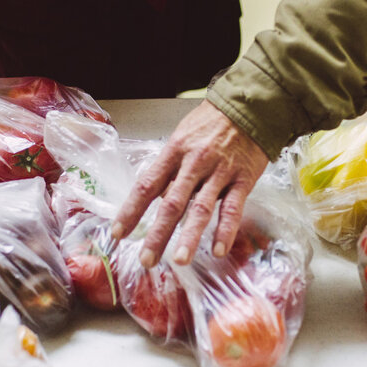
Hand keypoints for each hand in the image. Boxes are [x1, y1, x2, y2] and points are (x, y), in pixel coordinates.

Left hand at [111, 100, 268, 267]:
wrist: (248, 107)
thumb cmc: (210, 124)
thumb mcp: (182, 138)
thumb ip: (170, 169)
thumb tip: (156, 198)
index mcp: (173, 153)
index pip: (146, 185)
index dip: (131, 210)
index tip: (118, 233)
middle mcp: (194, 163)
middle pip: (171, 203)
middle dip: (158, 234)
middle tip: (147, 260)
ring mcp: (219, 173)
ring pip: (201, 208)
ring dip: (190, 236)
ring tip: (180, 260)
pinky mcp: (243, 179)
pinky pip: (232, 208)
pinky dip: (226, 230)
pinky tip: (218, 249)